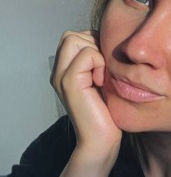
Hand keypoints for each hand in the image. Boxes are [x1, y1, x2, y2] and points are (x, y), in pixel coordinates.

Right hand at [51, 30, 121, 163]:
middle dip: (93, 44)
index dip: (93, 43)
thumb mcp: (102, 81)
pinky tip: (102, 82)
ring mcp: (61, 76)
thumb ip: (97, 62)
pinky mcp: (69, 82)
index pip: (73, 37)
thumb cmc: (107, 114)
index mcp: (64, 70)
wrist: (101, 141)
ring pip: (75, 39)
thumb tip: (107, 41)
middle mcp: (58, 71)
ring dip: (96, 53)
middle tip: (104, 68)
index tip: (105, 64)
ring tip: (102, 75)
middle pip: (71, 35)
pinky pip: (86, 55)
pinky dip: (99, 63)